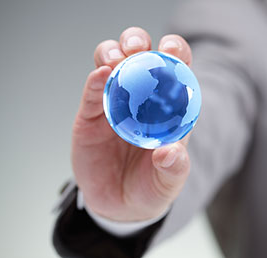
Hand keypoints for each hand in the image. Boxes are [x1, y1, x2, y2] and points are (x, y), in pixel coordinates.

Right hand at [72, 27, 192, 221]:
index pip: (174, 69)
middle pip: (140, 56)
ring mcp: (115, 104)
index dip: (174, 53)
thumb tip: (170, 152)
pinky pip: (92, 91)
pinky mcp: (91, 115)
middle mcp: (142, 99)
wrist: (119, 206)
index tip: (170, 50)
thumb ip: (174, 168)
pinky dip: (95, 80)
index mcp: (168, 108)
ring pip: (111, 64)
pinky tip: (100, 75)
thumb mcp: (168, 182)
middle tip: (137, 49)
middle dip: (138, 42)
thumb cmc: (150, 188)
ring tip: (116, 61)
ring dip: (112, 53)